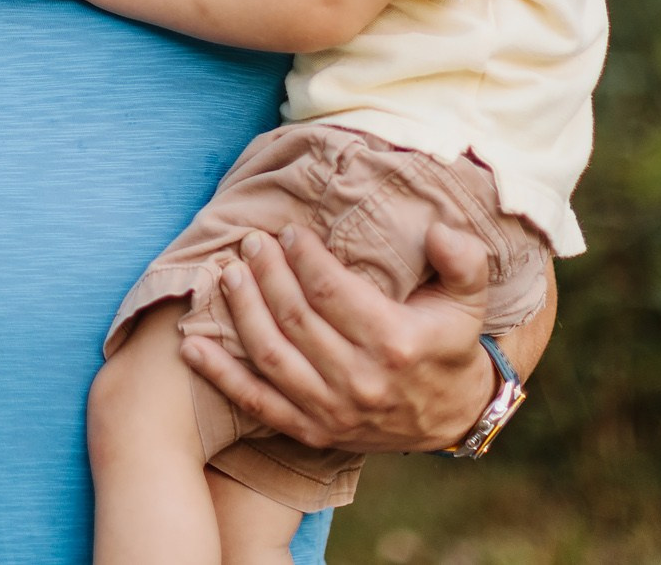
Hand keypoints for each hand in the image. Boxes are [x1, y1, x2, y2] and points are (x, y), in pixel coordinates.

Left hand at [178, 222, 548, 454]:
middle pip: (295, 317)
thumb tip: (437, 229)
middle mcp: (360, 380)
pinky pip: (257, 403)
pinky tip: (191, 344)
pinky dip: (220, 375)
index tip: (289, 231)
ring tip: (227, 274)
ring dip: (241, 311)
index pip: (331, 290)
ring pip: (270, 355)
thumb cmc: (450, 342)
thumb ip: (463, 259)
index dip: (304, 256)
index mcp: (395, 342)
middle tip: (251, 242)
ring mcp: (333, 411)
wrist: (453, 415)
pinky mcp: (313, 431)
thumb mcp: (469, 297)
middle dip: (267, 273)